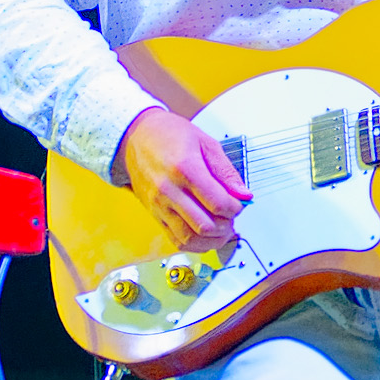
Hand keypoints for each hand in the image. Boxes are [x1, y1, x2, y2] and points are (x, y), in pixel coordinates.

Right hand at [119, 107, 250, 250]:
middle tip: (231, 217)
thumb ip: (226, 171)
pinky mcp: (154, 214)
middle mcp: (169, 190)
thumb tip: (244, 195)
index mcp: (185, 169)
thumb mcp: (205, 142)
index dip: (235, 208)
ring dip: (212, 239)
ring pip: (191, 238)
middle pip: (205, 225)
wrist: (135, 137)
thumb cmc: (169, 135)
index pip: (218, 203)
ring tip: (221, 228)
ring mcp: (159, 205)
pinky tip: (206, 235)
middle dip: (226, 226)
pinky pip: (176, 240)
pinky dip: (196, 244)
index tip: (239, 204)